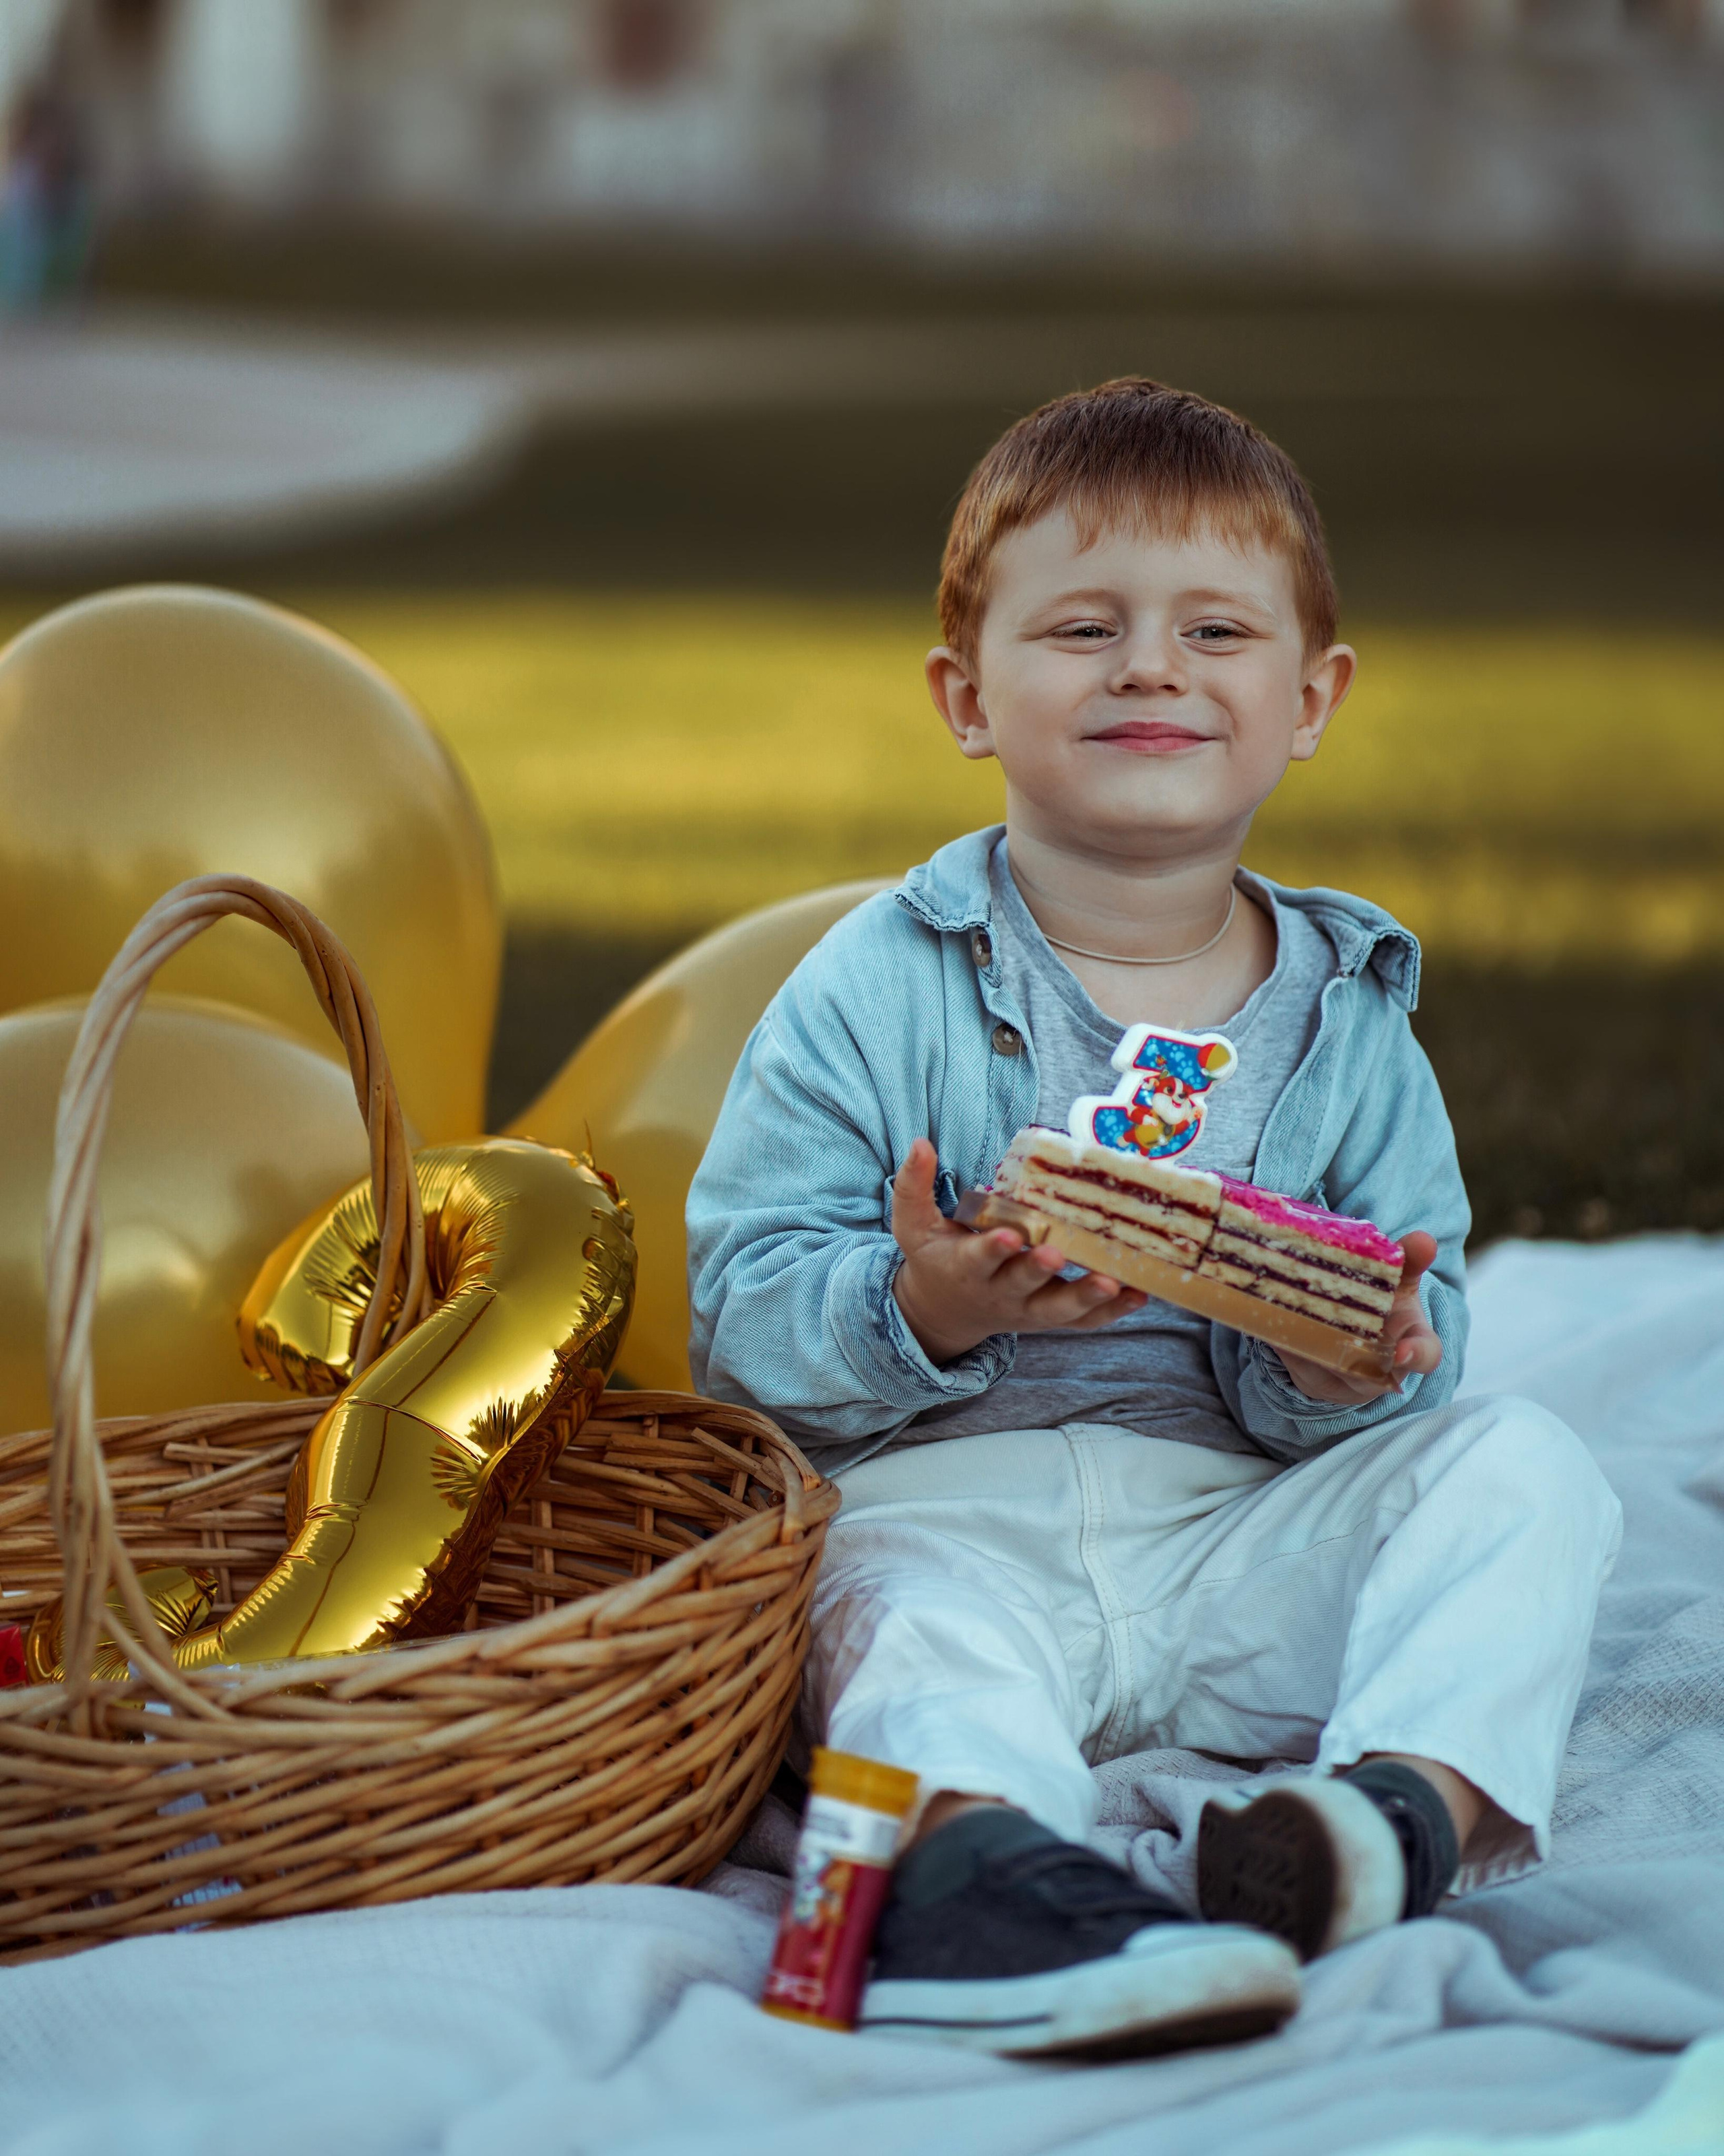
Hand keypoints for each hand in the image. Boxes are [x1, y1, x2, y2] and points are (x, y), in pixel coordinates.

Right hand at [890, 1138, 1145, 1365]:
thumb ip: (913, 1187)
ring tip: (1113, 1282)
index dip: (994, 1249)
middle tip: (1057, 1256)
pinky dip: (1111, 1311)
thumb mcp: (913, 1226)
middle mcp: (999, 1293)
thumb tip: (919, 1143)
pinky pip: (1084, 1321)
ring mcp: (1028, 1310)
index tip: (1009, 1233)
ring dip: (1086, 1298)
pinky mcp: (1052, 1318)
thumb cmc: (936, 1258)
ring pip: (1059, 1310)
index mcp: (965, 1268)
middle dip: (1039, 1272)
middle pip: (1022, 1287)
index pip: (979, 1259)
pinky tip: (1139, 1294)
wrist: (947, 1310)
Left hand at [1273, 1230, 1441, 1404]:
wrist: (1352, 1339)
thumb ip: (1408, 1260)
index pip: (1425, 1355)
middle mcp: (1379, 1370)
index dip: (1416, 1355)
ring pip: (1322, 1359)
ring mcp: (1341, 1378)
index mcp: (1411, 1344)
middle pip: (1363, 1362)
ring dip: (1308, 1334)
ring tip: (1291, 1305)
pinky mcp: (1307, 1376)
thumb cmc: (1384, 1306)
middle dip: (1344, 1341)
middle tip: (1330, 1317)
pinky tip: (1264, 1310)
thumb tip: (1424, 1240)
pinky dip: (1279, 1333)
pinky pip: (1291, 1356)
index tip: (1403, 1352)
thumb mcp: (1398, 1281)